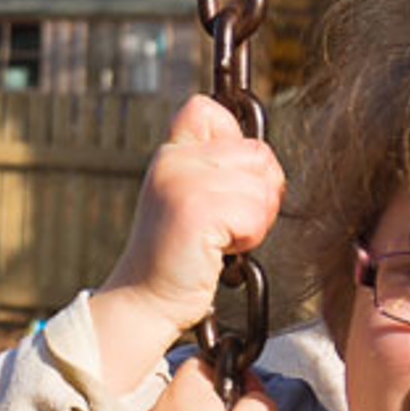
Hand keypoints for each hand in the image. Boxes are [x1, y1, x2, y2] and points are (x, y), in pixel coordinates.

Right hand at [92, 93, 280, 359]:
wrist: (145, 300)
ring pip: (262, 187)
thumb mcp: (189, 198)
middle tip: (229, 223)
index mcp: (170, 154)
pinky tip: (221, 250)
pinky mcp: (196, 211)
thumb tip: (265, 158)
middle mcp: (173, 161)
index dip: (237, 142)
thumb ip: (216, 168)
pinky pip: (255, 214)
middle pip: (258, 153)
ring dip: (256, 221)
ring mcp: (182, 183)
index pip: (208, 110)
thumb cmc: (178, 257)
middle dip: (260, 193)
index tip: (227, 183)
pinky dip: (249, 238)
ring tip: (223, 239)